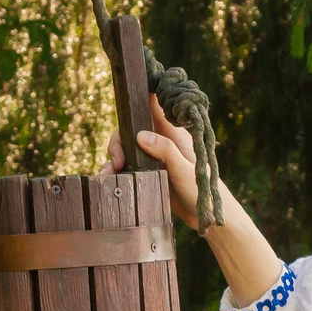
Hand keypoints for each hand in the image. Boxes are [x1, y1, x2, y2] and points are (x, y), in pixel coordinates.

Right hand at [104, 95, 205, 228]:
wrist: (203, 216)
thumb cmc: (200, 190)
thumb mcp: (184, 170)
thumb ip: (165, 151)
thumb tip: (139, 135)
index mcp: (173, 133)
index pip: (154, 105)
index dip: (141, 95)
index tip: (128, 93)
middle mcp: (160, 141)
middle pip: (131, 129)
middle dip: (118, 142)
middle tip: (117, 162)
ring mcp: (151, 156)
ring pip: (125, 148)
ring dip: (113, 159)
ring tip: (108, 175)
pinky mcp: (146, 171)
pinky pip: (126, 166)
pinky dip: (115, 172)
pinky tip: (109, 180)